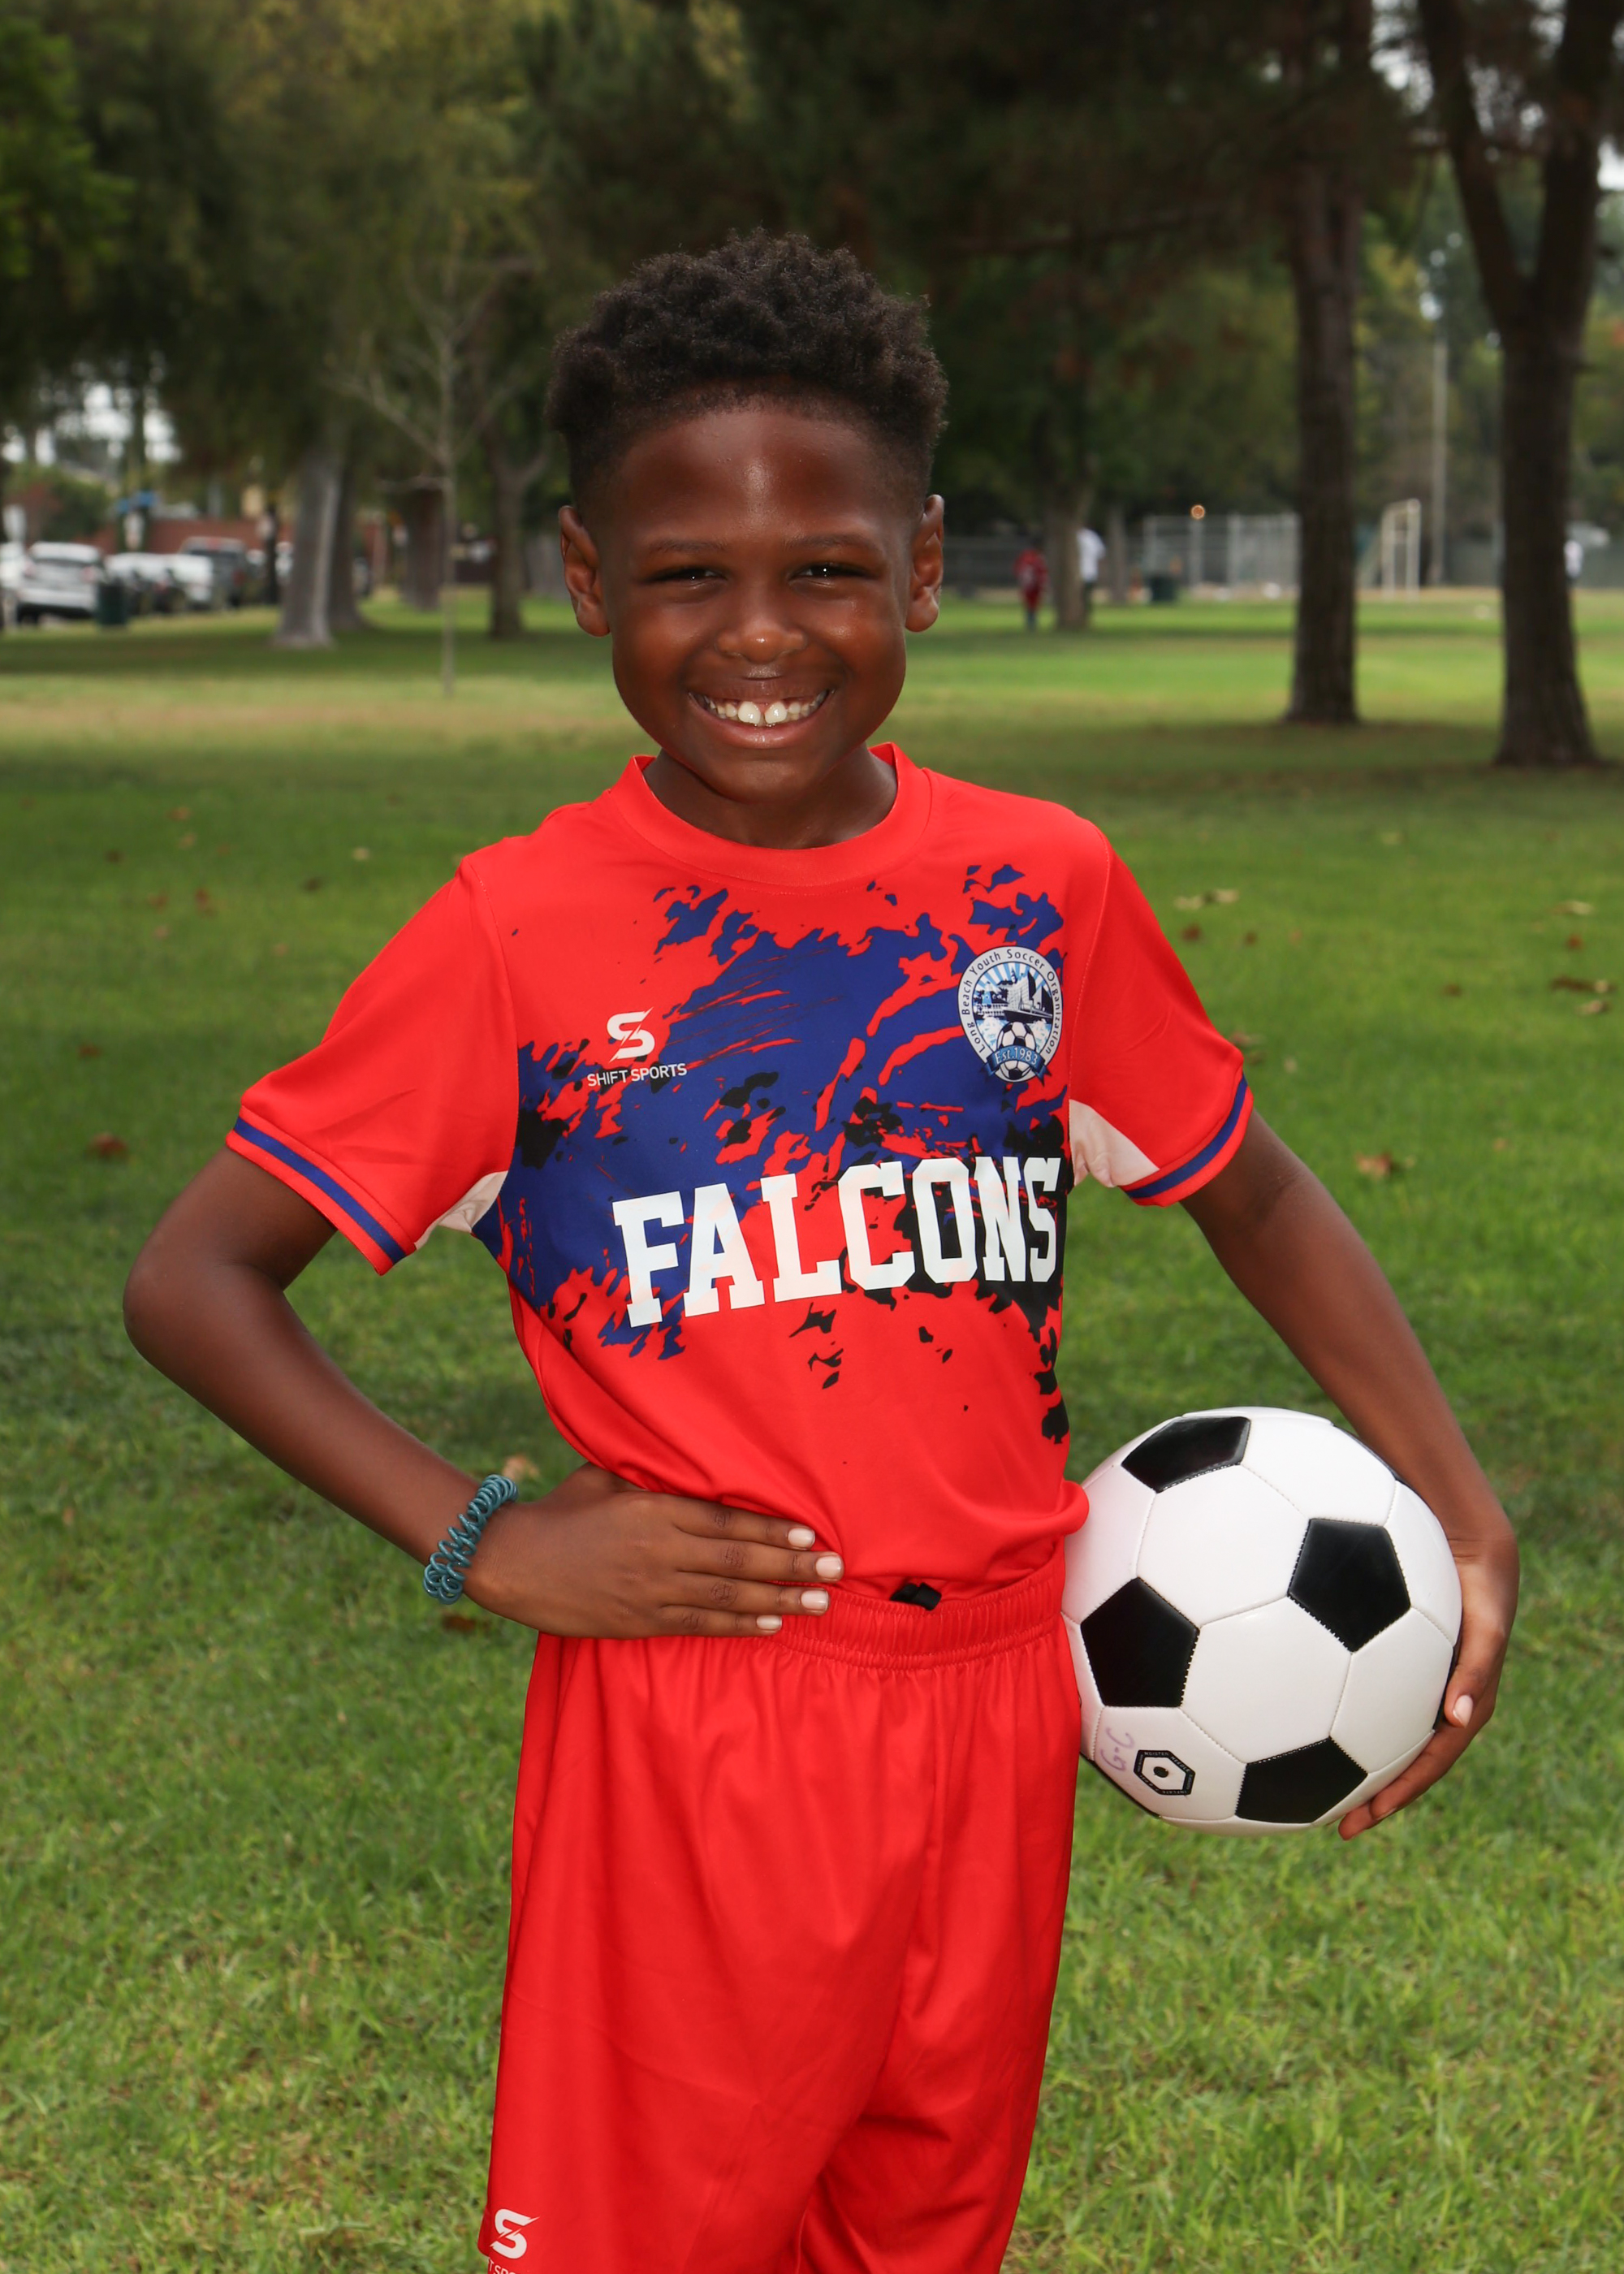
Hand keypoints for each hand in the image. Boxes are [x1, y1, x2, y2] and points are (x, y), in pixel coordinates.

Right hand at [463, 1463, 842, 1638]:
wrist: (511, 1561)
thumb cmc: (561, 1511)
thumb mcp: (607, 1478)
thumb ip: (651, 1477)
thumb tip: (693, 1465)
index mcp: (653, 1508)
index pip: (726, 1520)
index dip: (771, 1529)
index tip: (810, 1533)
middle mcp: (659, 1550)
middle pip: (737, 1559)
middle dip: (791, 1565)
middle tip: (836, 1569)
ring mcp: (650, 1589)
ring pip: (726, 1595)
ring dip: (778, 1599)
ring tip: (819, 1603)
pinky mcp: (638, 1621)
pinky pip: (698, 1624)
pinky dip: (738, 1623)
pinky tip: (771, 1623)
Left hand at [1337, 1519, 1517, 1839]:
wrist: (1470, 1554)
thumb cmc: (1480, 1594)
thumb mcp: (1487, 1630)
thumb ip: (1477, 1670)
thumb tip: (1456, 1717)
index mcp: (1459, 1712)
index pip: (1428, 1767)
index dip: (1400, 1795)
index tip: (1367, 1820)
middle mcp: (1436, 1708)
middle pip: (1405, 1765)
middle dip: (1376, 1799)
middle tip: (1340, 1827)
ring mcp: (1417, 1691)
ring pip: (1384, 1739)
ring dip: (1357, 1768)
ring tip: (1316, 1792)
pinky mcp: (1397, 1669)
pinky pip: (1370, 1701)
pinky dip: (1342, 1719)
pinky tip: (1301, 1717)